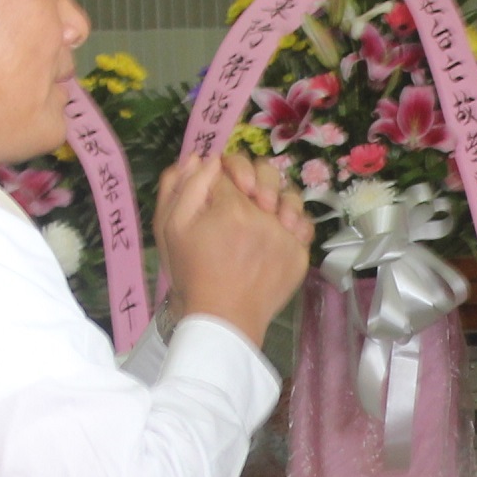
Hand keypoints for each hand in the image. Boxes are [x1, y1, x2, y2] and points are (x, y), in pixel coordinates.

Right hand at [155, 148, 314, 344]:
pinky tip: (280, 229)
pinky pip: (305, 225)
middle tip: (244, 198)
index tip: (217, 191)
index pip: (229, 168)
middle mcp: (263, 216)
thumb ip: (185, 187)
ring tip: (265, 212)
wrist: (221, 318)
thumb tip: (204, 158)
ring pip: (290, 196)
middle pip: (265, 174)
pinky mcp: (299, 255)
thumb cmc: (192, 273)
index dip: (221, 174)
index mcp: (230, 206)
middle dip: (253, 178)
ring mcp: (285, 236)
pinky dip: (294, 222)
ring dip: (278, 198)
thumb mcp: (171, 227)